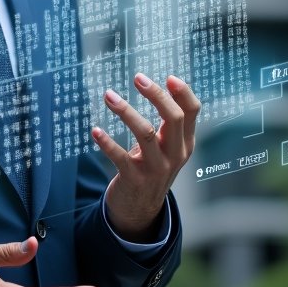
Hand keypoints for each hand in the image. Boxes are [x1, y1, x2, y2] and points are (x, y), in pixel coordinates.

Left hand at [93, 73, 199, 241]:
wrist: (140, 210)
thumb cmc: (151, 167)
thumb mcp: (167, 147)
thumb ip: (168, 125)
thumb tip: (159, 87)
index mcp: (185, 143)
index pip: (192, 112)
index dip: (183, 92)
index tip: (168, 76)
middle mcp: (175, 155)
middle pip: (173, 118)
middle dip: (156, 95)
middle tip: (138, 77)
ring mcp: (156, 168)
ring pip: (145, 133)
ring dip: (125, 111)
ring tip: (108, 96)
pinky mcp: (135, 179)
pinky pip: (120, 157)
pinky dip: (107, 142)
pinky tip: (95, 130)